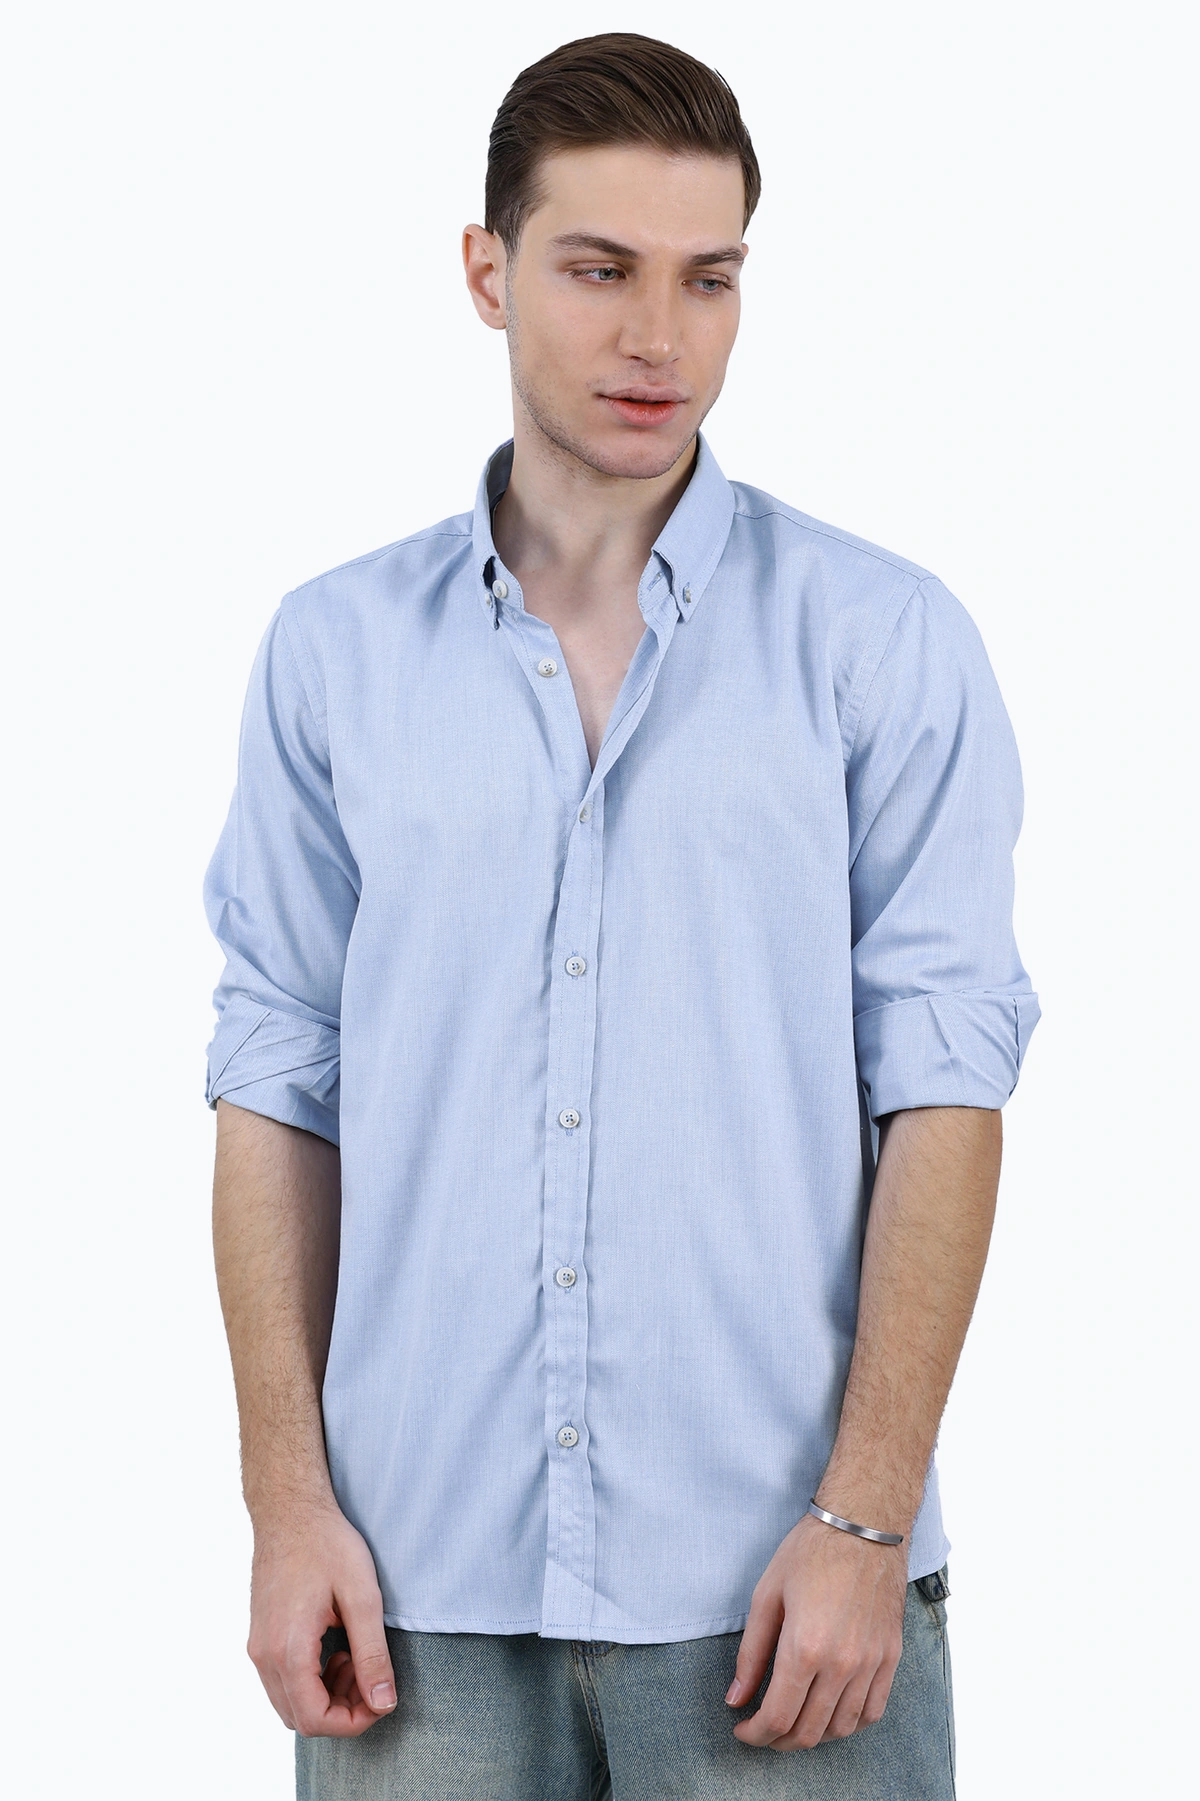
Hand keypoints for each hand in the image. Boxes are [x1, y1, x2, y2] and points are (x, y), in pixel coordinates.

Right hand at [248, 1500, 397, 1737]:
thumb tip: (384, 1703)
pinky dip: (311, 1682)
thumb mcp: (361, 1596)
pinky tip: (336, 1650)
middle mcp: (264, 1655)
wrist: (289, 1509)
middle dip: (343, 1711)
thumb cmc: (327, 1544)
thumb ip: (373, 1654)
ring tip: (356, 1660)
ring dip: (327, 1697)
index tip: (382, 1698)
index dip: (354, 1722)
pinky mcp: (259, 1636)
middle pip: (301, 1718)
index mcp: (288, 1649)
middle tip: (372, 1677)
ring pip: (290, 1703)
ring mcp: (258, 1647)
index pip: (316, 1720)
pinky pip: (282, 1681)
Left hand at [726, 1512, 906, 1749]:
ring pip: (841, 1728)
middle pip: (809, 1732)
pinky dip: (848, 1724)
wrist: (864, 1526)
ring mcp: (871, 1664)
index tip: (741, 1729)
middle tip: (762, 1729)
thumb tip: (736, 1698)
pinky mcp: (891, 1657)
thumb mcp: (766, 1595)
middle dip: (778, 1740)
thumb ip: (751, 1653)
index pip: (777, 1717)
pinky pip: (872, 1712)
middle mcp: (842, 1664)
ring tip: (793, 1722)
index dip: (754, 1734)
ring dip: (813, 1736)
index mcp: (805, 1648)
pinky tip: (830, 1714)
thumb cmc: (811, 1552)